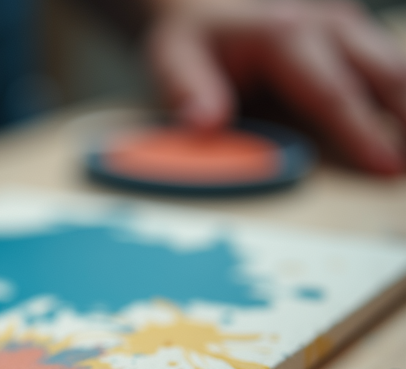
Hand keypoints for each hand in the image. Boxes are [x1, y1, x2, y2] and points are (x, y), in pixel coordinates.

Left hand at [148, 0, 405, 174]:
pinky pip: (392, 68)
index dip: (362, 133)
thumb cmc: (193, 40)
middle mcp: (326, 25)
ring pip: (398, 69)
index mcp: (285, 36)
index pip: (332, 92)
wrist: (204, 7)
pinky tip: (405, 132)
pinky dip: (404, 98)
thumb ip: (189, 92)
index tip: (387, 166)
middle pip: (386, 76)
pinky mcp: (356, 36)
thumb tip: (205, 124)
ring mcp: (347, 27)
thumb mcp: (174, 59)